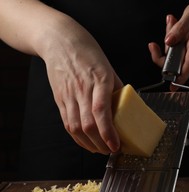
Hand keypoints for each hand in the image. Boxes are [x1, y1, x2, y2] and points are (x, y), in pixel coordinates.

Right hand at [43, 16, 122, 153]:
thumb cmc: (87, 53)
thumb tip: (127, 107)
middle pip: (88, 125)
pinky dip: (78, 137)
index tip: (116, 145)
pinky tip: (87, 142)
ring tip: (101, 150)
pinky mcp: (59, 99)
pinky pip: (67, 123)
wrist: (59, 41)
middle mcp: (82, 89)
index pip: (101, 111)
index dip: (108, 132)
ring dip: (89, 144)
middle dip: (101, 144)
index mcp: (99, 80)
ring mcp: (68, 95)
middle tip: (112, 150)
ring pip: (76, 128)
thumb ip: (116, 89)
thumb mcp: (109, 68)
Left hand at [148, 0, 188, 86]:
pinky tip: (176, 24)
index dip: (180, 77)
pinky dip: (173, 37)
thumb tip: (168, 41)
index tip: (172, 85)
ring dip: (169, 38)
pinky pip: (177, 49)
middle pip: (174, 59)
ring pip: (174, 53)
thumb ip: (180, 27)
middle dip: (165, 45)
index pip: (188, 65)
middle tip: (170, 22)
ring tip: (174, 20)